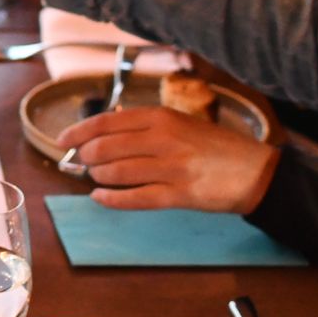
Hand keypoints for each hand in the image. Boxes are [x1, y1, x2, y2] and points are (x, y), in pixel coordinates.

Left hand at [56, 106, 280, 213]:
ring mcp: (171, 168)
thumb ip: (146, 126)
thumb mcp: (180, 123)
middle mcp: (162, 139)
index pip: (107, 122)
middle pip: (106, 147)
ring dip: (98, 176)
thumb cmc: (215, 146)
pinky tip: (100, 198)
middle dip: (86, 157)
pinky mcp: (179, 195)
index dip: (78, 131)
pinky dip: (112, 199)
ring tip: (95, 178)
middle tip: (80, 163)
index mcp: (161, 117)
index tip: (61, 141)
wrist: (256, 172)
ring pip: (117, 172)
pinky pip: (136, 198)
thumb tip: (105, 132)